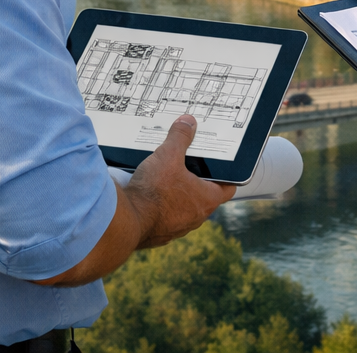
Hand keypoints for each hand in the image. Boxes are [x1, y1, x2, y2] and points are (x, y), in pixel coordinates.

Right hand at [124, 115, 235, 247]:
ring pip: (185, 208)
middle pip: (205, 196)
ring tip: (167, 177)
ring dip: (179, 195)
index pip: (228, 188)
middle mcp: (197, 217)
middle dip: (197, 181)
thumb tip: (188, 122)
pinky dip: (162, 206)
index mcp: (207, 199)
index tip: (218, 166)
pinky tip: (151, 193)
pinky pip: (166, 217)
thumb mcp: (168, 155)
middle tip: (189, 165)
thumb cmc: (154, 191)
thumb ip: (180, 137)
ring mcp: (180, 228)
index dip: (225, 176)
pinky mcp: (162, 233)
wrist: (128, 221)